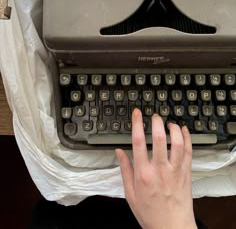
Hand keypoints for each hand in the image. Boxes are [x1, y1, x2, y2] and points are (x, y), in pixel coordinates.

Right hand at [116, 109, 196, 228]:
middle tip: (154, 116)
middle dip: (156, 122)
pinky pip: (189, 151)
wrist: (172, 227)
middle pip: (159, 138)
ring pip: (177, 143)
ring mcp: (175, 170)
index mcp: (143, 174)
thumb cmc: (150, 213)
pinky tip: (183, 131)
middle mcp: (160, 170)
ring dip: (173, 128)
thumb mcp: (130, 193)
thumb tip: (119, 152)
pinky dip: (187, 138)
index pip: (138, 142)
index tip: (137, 114)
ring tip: (168, 123)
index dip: (137, 124)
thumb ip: (125, 170)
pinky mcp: (186, 173)